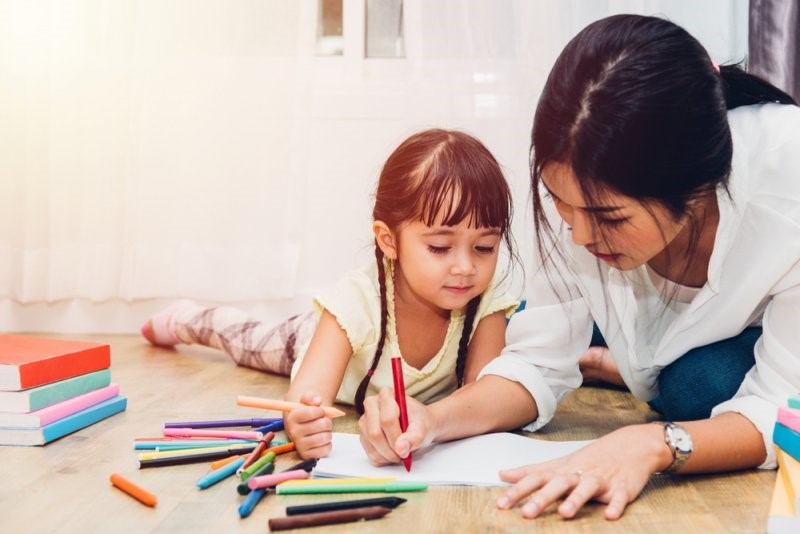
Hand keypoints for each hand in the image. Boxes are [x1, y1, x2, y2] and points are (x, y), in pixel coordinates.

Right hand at [283, 392, 332, 458]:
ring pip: (324, 437)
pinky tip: (322, 440)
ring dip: (328, 433)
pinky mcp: (306, 455)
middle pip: (321, 425)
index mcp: (292, 417)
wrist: (304, 426)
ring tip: (322, 431)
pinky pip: (325, 449)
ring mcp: (299, 445)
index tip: (320, 411)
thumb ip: (311, 397)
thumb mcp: (307, 401)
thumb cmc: (308, 413)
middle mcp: (293, 432)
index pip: (312, 412)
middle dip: (326, 421)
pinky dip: (328, 444)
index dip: (320, 410)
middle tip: (323, 421)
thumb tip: (317, 401)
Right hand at [358, 387, 435, 465]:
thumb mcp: (423, 427)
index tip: (406, 448)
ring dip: (387, 455)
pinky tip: (393, 454)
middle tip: (403, 455)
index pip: (387, 419)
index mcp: (387, 395)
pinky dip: (382, 458)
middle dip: (390, 449)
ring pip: (371, 444)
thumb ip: (415, 437)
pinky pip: (369, 452)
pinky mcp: (363, 434)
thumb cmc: (420, 422)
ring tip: (400, 453)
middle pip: (375, 433)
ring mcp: (365, 420)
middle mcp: (371, 405)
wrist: (418, 426)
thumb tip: (400, 448)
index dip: (396, 437)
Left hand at [496, 424, 667, 519]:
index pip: (536, 479)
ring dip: (576, 499)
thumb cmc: (589, 458)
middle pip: (558, 484)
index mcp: (562, 470)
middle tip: (526, 513)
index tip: (501, 503)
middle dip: (542, 498)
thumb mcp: (559, 464)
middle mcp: (579, 473)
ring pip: (587, 488)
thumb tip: (503, 474)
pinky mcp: (622, 487)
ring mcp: (601, 479)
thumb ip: (531, 471)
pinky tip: (610, 515)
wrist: (630, 445)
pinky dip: (615, 505)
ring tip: (564, 513)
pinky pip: (619, 497)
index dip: (518, 491)